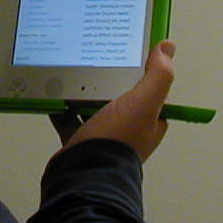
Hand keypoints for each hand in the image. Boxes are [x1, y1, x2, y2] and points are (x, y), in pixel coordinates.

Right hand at [52, 41, 175, 162]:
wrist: (84, 175)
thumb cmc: (117, 140)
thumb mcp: (143, 103)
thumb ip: (158, 76)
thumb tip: (168, 47)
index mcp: (149, 122)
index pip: (151, 90)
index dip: (143, 70)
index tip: (128, 49)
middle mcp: (128, 130)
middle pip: (121, 96)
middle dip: (109, 78)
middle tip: (95, 54)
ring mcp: (103, 137)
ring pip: (95, 106)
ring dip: (85, 91)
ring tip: (74, 68)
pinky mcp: (80, 142)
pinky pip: (71, 119)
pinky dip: (63, 106)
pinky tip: (54, 92)